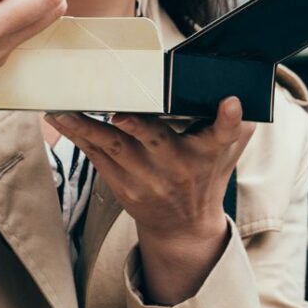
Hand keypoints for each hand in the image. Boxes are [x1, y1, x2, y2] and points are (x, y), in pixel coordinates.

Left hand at [45, 98, 254, 303]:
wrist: (184, 227)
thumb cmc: (207, 173)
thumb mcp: (228, 149)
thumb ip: (234, 119)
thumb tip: (246, 81)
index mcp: (207, 152)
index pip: (223, 135)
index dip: (228, 120)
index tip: (230, 104)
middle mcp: (177, 167)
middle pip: (156, 142)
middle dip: (138, 128)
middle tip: (120, 113)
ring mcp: (147, 179)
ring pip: (114, 149)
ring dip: (86, 129)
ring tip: (63, 110)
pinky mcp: (122, 186)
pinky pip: (97, 157)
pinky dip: (78, 137)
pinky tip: (61, 119)